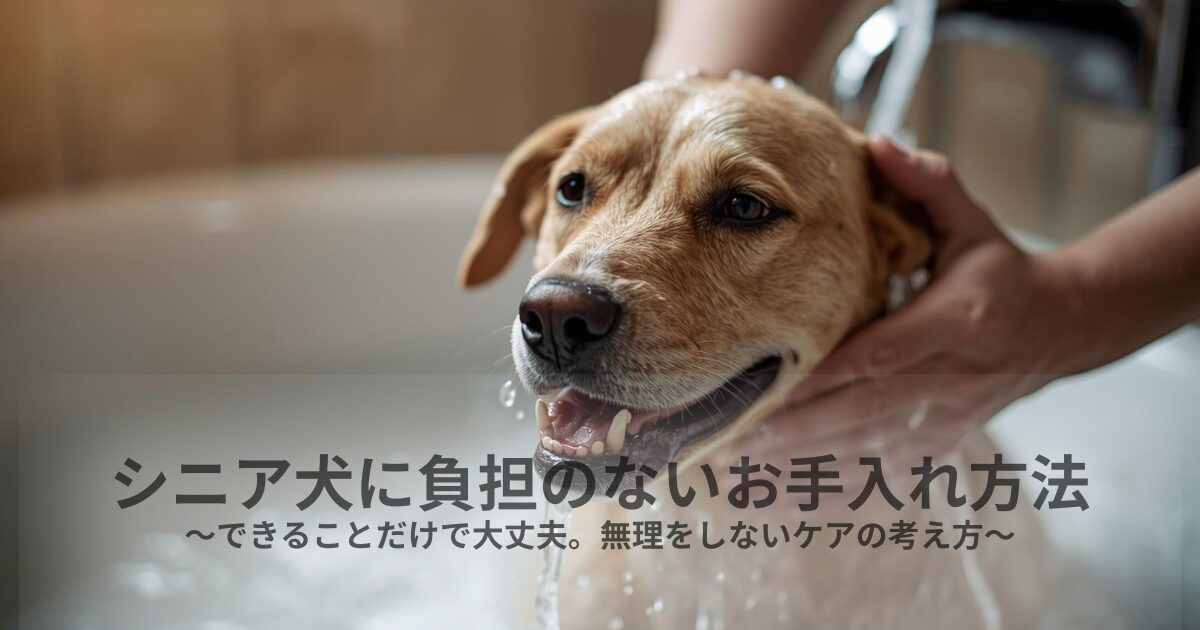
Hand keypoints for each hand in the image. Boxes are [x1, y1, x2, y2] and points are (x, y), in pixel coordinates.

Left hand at [751, 137, 1086, 469]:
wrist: (1059, 329)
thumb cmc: (1002, 272)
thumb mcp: (972, 223)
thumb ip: (928, 186)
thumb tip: (878, 143)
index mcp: (957, 321)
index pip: (885, 353)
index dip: (832, 375)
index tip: (778, 388)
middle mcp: (950, 376)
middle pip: (865, 408)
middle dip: (800, 425)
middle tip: (739, 435)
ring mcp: (947, 415)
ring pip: (869, 444)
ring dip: (808, 457)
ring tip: (748, 463)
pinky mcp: (943, 439)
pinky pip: (887, 466)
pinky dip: (841, 481)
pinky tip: (793, 491)